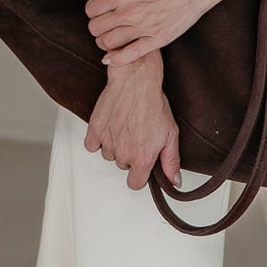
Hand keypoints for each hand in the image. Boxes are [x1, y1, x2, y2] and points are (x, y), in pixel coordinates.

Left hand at [80, 0, 222, 65]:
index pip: (91, 10)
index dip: (92, 10)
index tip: (99, 10)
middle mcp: (129, 12)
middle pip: (96, 28)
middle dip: (96, 25)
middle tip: (104, 23)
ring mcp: (143, 28)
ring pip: (108, 43)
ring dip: (104, 41)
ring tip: (109, 36)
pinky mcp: (156, 39)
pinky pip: (129, 55)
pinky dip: (116, 58)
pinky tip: (110, 56)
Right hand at [83, 54, 181, 189]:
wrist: (136, 82)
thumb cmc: (153, 104)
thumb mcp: (171, 135)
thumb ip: (171, 162)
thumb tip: (175, 182)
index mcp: (142, 158)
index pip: (135, 184)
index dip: (139, 175)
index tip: (142, 164)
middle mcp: (122, 154)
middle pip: (123, 165)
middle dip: (129, 154)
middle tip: (137, 135)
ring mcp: (107, 142)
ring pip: (108, 154)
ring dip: (115, 145)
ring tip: (125, 127)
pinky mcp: (95, 130)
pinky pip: (91, 145)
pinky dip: (99, 139)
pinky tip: (110, 128)